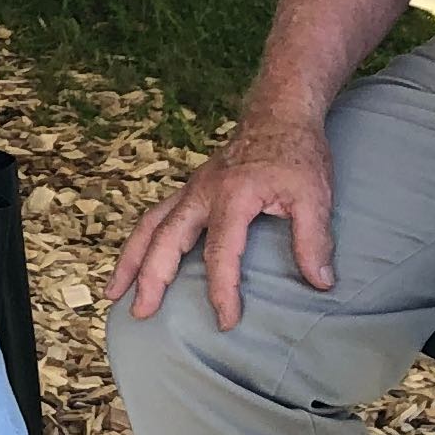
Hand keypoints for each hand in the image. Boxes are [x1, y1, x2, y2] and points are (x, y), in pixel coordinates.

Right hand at [111, 110, 336, 326]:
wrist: (279, 113)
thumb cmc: (297, 152)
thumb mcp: (315, 195)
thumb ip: (314, 239)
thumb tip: (320, 283)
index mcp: (233, 195)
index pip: (220, 252)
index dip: (222, 289)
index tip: (226, 321)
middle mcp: (203, 192)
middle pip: (167, 238)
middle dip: (151, 277)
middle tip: (141, 313)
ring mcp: (192, 189)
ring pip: (151, 225)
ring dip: (131, 259)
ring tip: (114, 292)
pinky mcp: (191, 189)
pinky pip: (157, 216)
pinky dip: (142, 242)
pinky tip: (136, 262)